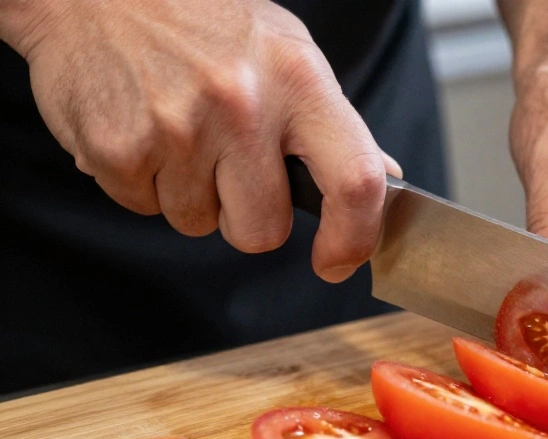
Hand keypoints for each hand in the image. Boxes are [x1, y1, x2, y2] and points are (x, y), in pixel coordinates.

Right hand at [1, 0, 396, 281]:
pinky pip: (144, 208)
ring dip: (191, 194)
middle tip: (230, 166)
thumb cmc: (203, 23)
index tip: (337, 260)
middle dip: (247, 217)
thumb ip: (334, 125)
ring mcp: (177, 129)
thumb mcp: (286, 54)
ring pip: (199, 224)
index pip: (355, 181)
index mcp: (298, 79)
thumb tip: (383, 180)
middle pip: (263, 231)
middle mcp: (242, 104)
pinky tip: (143, 128)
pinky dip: (143, 182)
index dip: (354, 238)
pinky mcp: (118, 149)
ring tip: (179, 130)